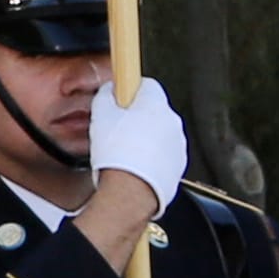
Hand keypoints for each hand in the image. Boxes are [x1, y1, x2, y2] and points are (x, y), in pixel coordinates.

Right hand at [84, 78, 187, 212]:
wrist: (129, 193)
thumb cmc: (118, 157)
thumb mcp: (100, 116)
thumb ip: (105, 96)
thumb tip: (108, 91)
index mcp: (155, 103)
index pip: (147, 84)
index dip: (131, 91)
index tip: (121, 99)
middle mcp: (172, 121)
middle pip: (154, 111)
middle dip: (138, 118)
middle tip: (118, 130)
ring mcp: (177, 144)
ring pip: (160, 134)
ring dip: (146, 139)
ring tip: (125, 152)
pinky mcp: (178, 165)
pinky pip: (164, 156)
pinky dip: (152, 159)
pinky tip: (135, 166)